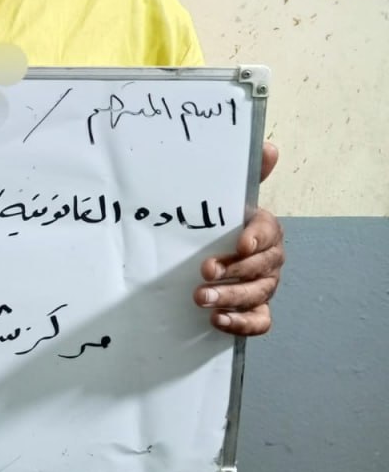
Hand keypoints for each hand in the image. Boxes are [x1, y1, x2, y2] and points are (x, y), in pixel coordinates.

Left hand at [194, 140, 284, 336]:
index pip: (269, 232)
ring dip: (231, 297)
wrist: (201, 255)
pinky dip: (242, 324)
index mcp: (263, 230)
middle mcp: (269, 259)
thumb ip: (247, 173)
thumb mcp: (224, 199)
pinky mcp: (255, 310)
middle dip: (235, 271)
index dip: (258, 238)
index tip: (240, 243)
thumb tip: (270, 147)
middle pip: (262, 267)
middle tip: (205, 271)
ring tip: (201, 298)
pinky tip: (219, 320)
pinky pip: (260, 322)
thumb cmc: (217, 226)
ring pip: (258, 294)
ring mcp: (264, 286)